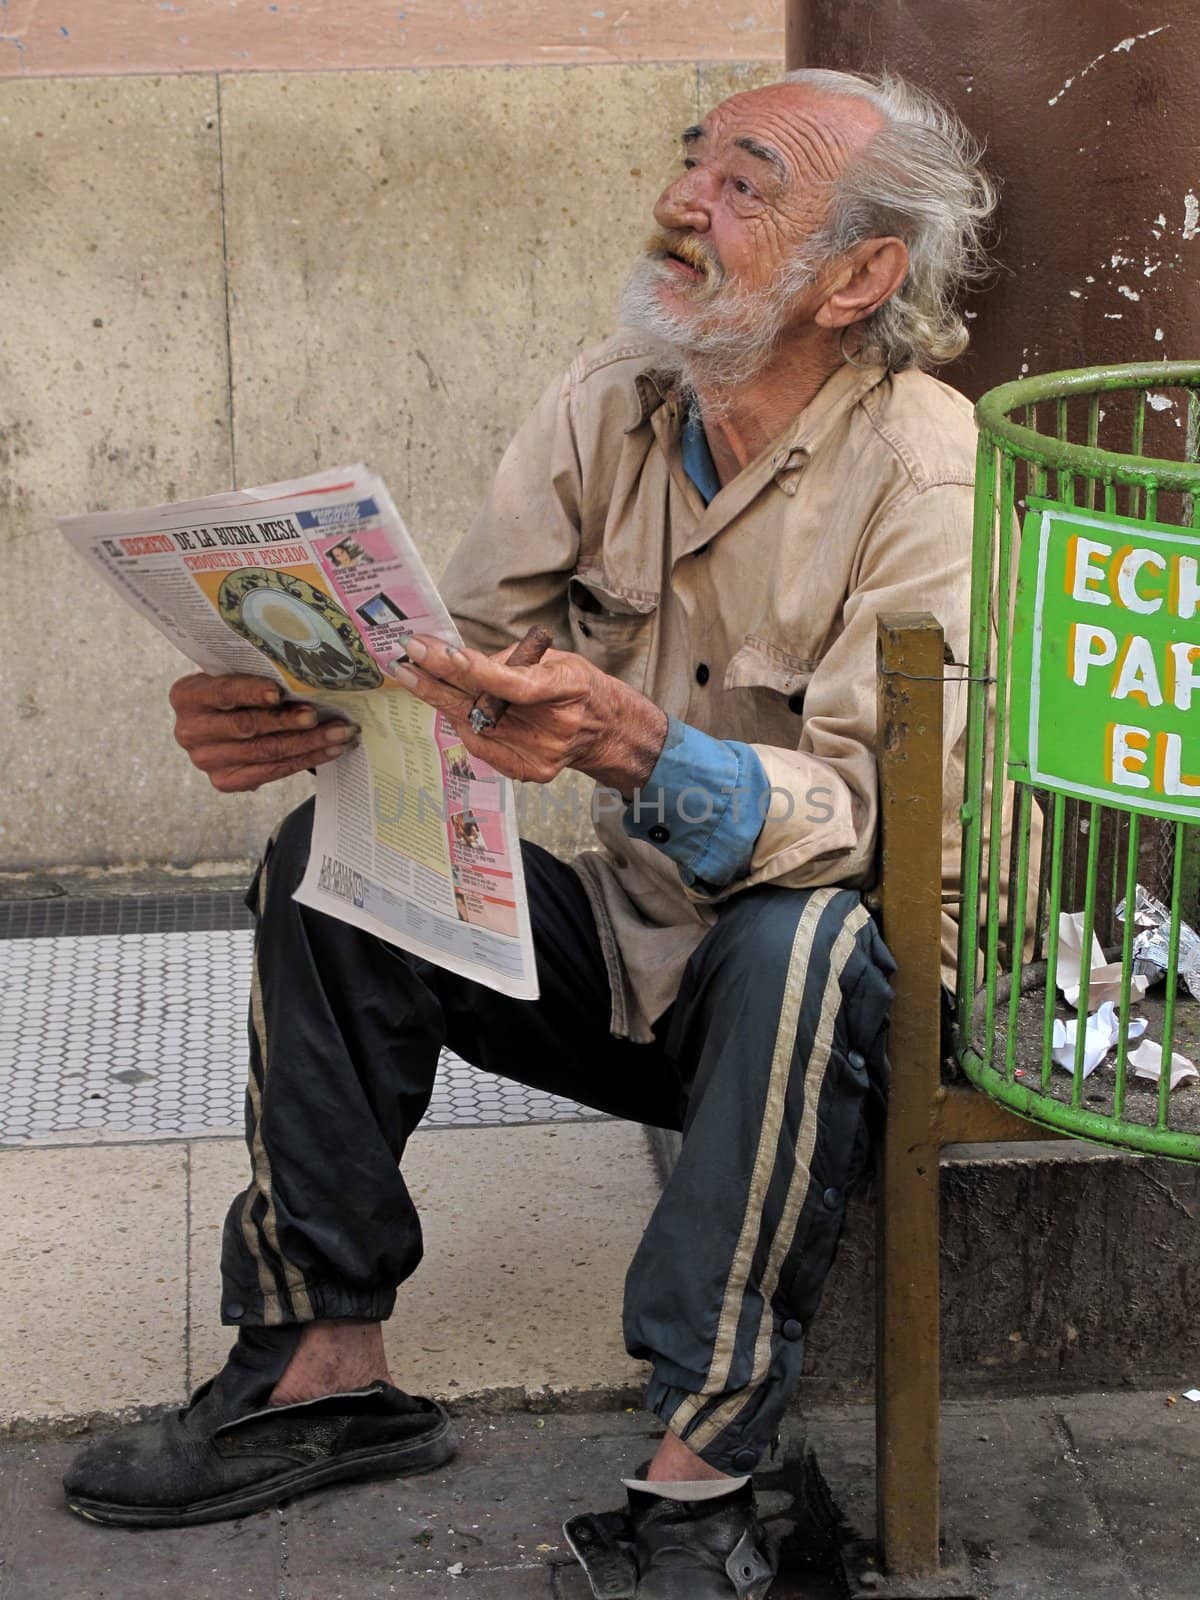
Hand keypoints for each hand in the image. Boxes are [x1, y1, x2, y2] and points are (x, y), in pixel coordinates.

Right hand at [169, 672, 358, 792]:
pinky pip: (271, 772)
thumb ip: (254, 675)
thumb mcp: (233, 674)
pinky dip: (304, 760)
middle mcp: (189, 731)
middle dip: (290, 721)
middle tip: (322, 717)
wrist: (221, 720)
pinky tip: (329, 751)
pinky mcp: (225, 782)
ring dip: (308, 743)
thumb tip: (301, 680)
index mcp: (186, 696)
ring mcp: (206, 761)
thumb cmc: (235, 689)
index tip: (279, 692)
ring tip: (339, 734)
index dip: (250, 692)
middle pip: (247, 727)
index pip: (222, 692)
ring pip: (265, 752)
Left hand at [392, 636, 666, 794]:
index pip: (519, 685)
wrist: (604, 732)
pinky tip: (443, 699)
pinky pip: (480, 742)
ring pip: (474, 725)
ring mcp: (539, 755)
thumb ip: (516, 661)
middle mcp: (554, 728)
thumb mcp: (559, 660)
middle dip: (441, 678)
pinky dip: (461, 719)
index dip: (482, 672)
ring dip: (439, 697)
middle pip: (486, 705)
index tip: (447, 654)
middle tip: (408, 655)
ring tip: (411, 673)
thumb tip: (465, 663)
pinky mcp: (526, 771)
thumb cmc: (579, 688)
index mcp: (570, 688)